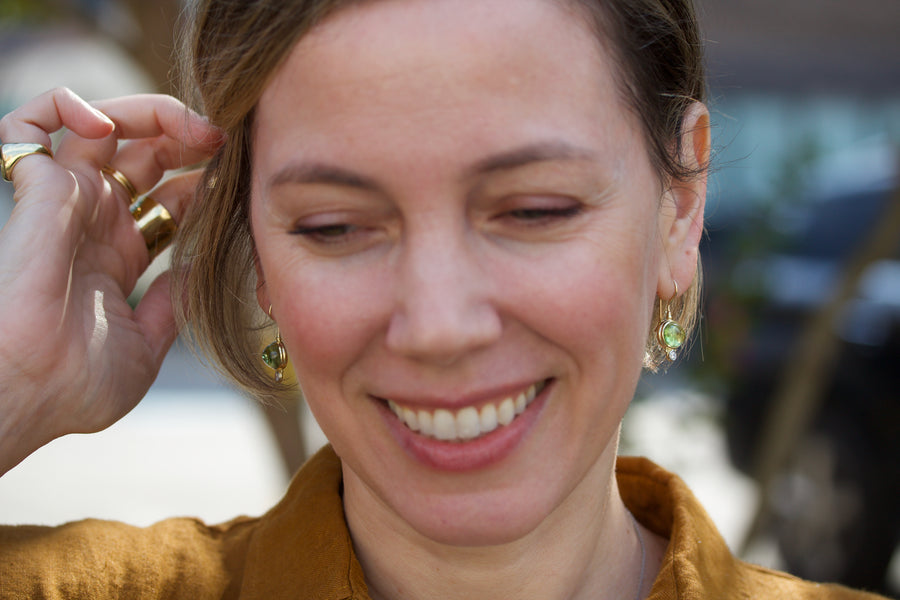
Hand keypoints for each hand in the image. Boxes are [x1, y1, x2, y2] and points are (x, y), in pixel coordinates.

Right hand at [0, 88, 223, 474]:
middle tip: (222, 140)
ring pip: (101, 126)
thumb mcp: (146, 345)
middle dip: (186, 138)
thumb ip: (171, 304)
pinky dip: (64, 107)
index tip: (236, 180)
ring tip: (192, 127)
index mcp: (120, 254)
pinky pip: (28, 123)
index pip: (168, 197)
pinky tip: (107, 128)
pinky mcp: (37, 190)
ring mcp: (66, 203)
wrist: (31, 393)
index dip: (202, 181)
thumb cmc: (79, 384)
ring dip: (149, 112)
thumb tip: (198, 270)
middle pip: (144, 154)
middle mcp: (94, 222)